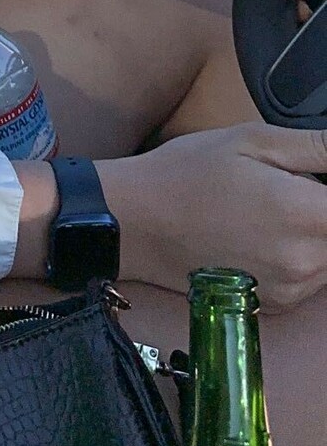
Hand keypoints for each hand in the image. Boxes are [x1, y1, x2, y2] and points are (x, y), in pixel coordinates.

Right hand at [99, 122, 326, 312]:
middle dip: (322, 208)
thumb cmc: (188, 174)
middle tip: (289, 185)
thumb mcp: (250, 140)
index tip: (311, 181)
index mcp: (304, 215)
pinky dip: (301, 254)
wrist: (137, 222)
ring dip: (316, 232)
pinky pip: (311, 276)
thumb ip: (315, 147)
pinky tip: (263, 232)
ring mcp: (291, 289)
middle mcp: (305, 263)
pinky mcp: (276, 305)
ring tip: (270, 207)